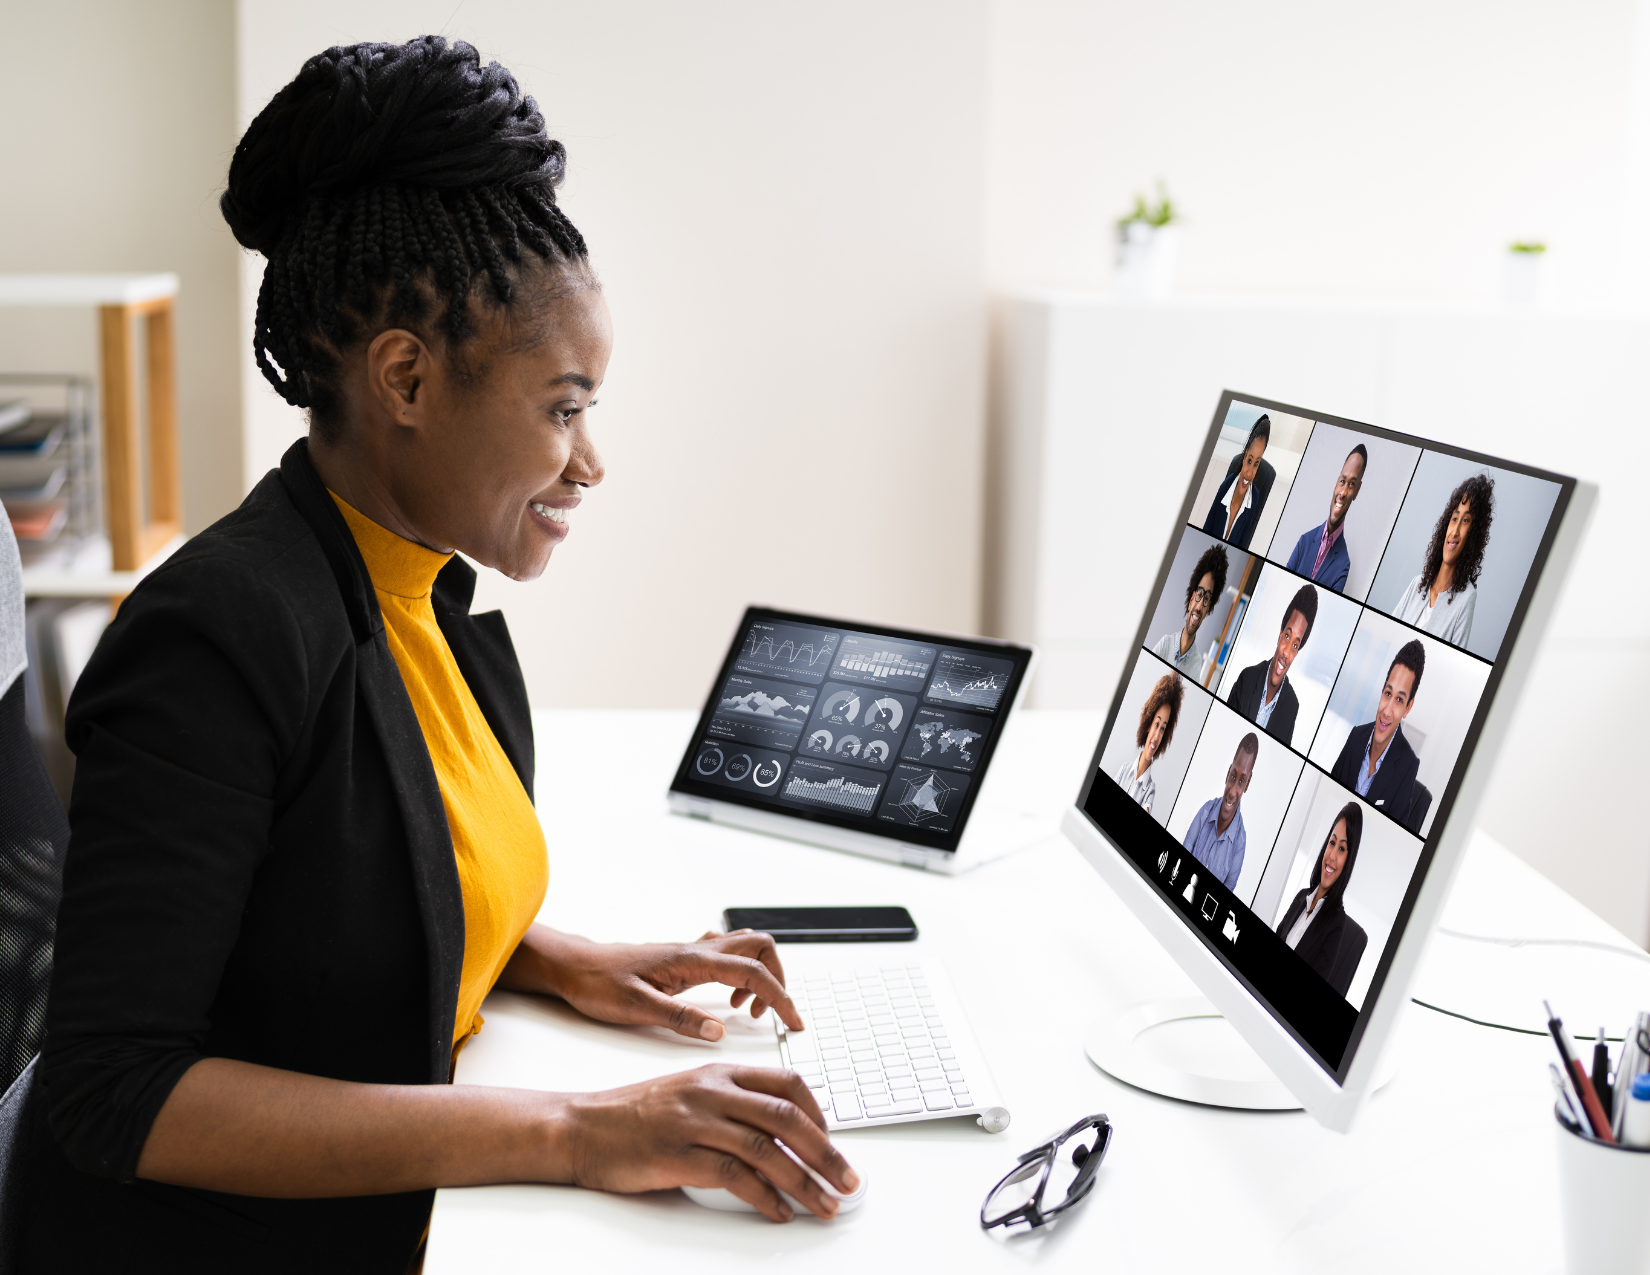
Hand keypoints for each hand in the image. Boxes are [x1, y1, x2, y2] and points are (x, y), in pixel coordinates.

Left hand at [500, 925, 803, 1041]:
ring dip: (760, 975)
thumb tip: (718, 1030)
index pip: (752, 972)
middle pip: (760, 947)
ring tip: (746, 1011)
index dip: (780, 997)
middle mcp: (696, 950)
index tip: (792, 1022)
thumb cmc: (597, 985)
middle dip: (778, 978)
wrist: (573, 967)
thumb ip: (679, 1018)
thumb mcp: (635, 1008)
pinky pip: (727, 955)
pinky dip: (740, 974)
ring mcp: (691, 951)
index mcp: (690, 961)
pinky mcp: (684, 958)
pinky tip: (725, 1000)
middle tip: (772, 1013)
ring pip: (746, 947)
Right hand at [564, 1063, 857, 1220]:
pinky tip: (779, 1212)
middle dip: (826, 1153)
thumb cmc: (634, 1115)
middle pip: (787, 1116)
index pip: (787, 1083)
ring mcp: (695, 1121)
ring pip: (767, 1149)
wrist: (581, 1127)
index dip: (819, 1114)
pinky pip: (734, 1176)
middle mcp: (711, 1092)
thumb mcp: (689, 1093)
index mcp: (719, 1073)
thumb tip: (779, 1134)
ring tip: (824, 1204)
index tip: (833, 1143)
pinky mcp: (678, 1154)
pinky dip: (764, 1197)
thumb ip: (731, 1104)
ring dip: (804, 1181)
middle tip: (848, 1180)